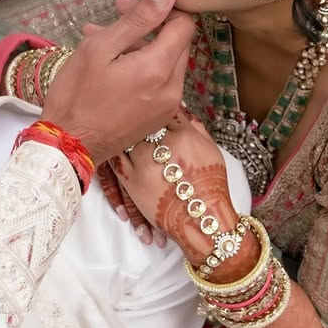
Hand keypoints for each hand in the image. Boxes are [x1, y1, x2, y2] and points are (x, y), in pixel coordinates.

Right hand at [41, 0, 193, 163]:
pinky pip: (158, 81)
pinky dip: (142, 64)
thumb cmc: (77, 95)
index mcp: (160, 69)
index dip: (165, 5)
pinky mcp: (158, 116)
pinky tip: (111, 58)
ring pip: (166, 61)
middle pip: (177, 42)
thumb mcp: (100, 48)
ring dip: (143, 42)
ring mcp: (167, 105)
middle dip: (153, 21)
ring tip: (106, 33)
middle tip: (121, 8)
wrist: (69, 146)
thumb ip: (138, 19)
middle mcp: (173, 88)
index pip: (183, 24)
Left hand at [108, 109, 237, 262]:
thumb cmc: (210, 186)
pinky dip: (115, 152)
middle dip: (139, 118)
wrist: (201, 219)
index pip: (165, 110)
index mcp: (184, 136)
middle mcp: (163, 146)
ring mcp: (144, 163)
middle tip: (133, 114)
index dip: (158, 108)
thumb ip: (196, 127)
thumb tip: (183, 109)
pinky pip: (117, 160)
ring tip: (122, 129)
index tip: (154, 108)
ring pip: (126, 137)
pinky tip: (115, 147)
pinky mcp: (131, 181)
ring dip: (124, 133)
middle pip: (142, 121)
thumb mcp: (211, 150)